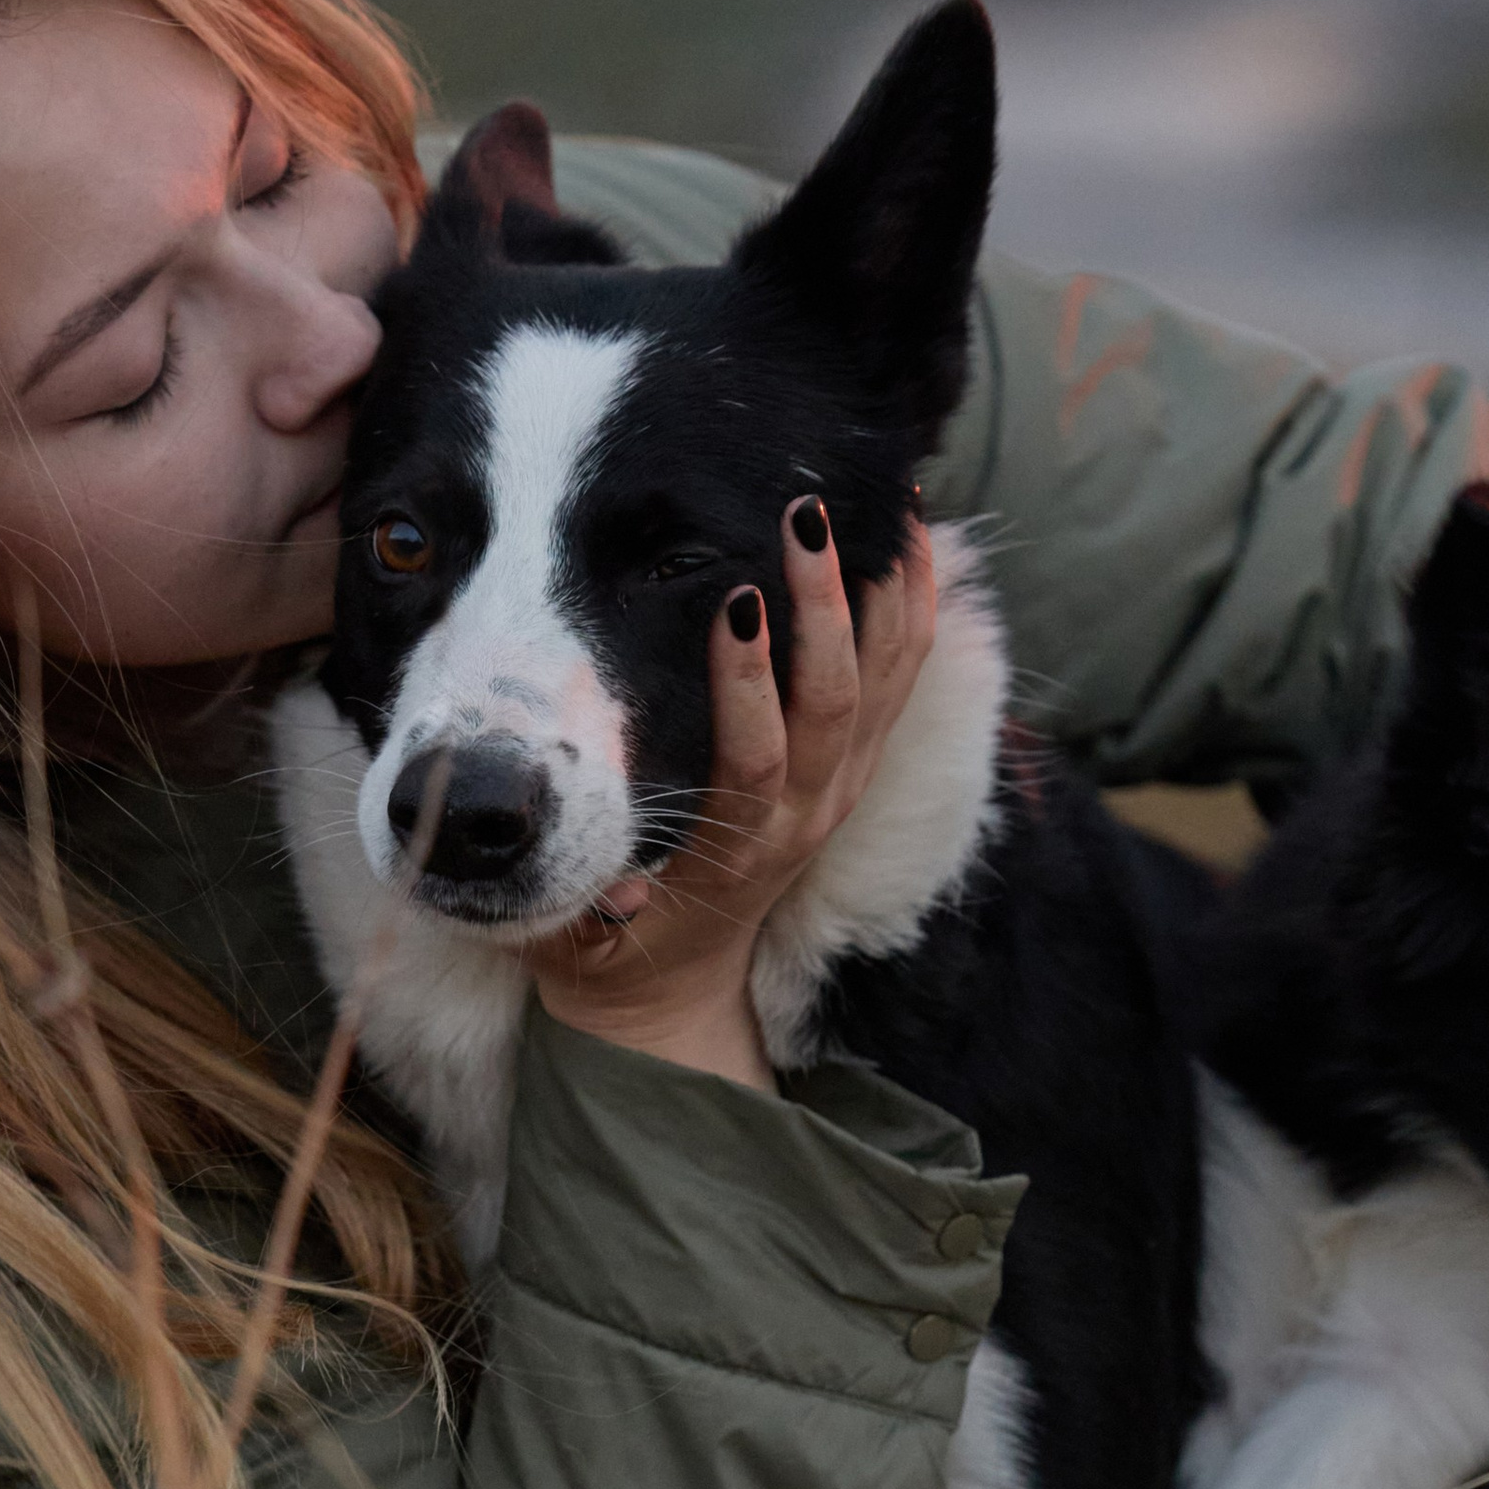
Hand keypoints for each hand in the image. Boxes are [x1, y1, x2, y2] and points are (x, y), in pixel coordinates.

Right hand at [525, 506, 937, 1086]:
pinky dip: (913, 605)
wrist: (670, 987)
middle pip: (837, 701)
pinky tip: (910, 536)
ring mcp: (838, 787)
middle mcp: (804, 813)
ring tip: (873, 502)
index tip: (738, 603)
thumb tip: (593, 879)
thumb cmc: (607, 947)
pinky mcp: (854, 768)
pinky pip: (904, 678)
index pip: (758, 757)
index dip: (753, 684)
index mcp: (738, 848)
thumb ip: (579, 912)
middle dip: (825, 606)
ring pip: (886, 681)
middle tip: (803, 519)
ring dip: (882, 590)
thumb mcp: (576, 942)